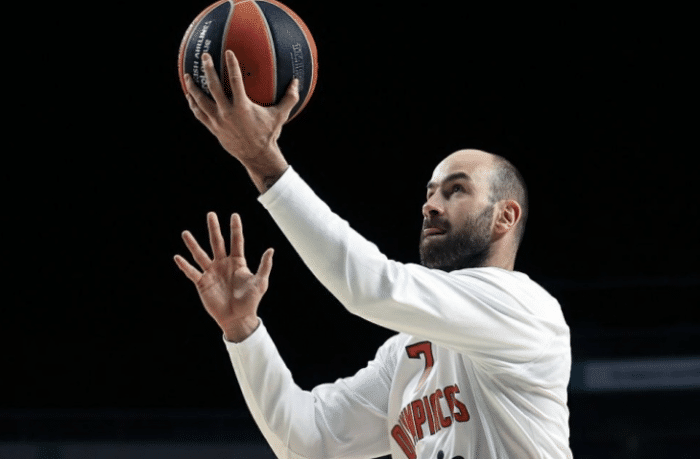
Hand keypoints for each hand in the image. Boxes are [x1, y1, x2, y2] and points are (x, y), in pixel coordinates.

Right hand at [174, 212, 273, 341]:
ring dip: (193, 244)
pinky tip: (178, 257)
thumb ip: (264, 266)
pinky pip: (192, 273)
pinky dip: (185, 266)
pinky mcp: (203, 283)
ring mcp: (212, 273)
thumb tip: (270, 249)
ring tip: (185, 233)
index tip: (234, 215)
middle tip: (211, 214)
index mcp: (238, 262)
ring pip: (201, 255)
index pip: (236, 241)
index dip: (235, 229)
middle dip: (214, 229)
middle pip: (217, 243)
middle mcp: (223, 264)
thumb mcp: (260, 283)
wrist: (238, 318)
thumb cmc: (251, 301)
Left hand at [184, 50, 298, 191]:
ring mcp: (218, 121)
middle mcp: (228, 112)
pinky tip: (190, 97)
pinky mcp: (213, 128)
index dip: (232, 65)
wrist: (257, 156)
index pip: (235, 81)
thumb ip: (289, 98)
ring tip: (188, 76)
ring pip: (201, 101)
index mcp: (243, 107)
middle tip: (204, 56)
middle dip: (207, 70)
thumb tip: (297, 82)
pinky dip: (193, 105)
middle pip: (213, 87)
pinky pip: (200, 114)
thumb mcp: (280, 116)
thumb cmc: (269, 134)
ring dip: (193, 87)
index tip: (228, 52)